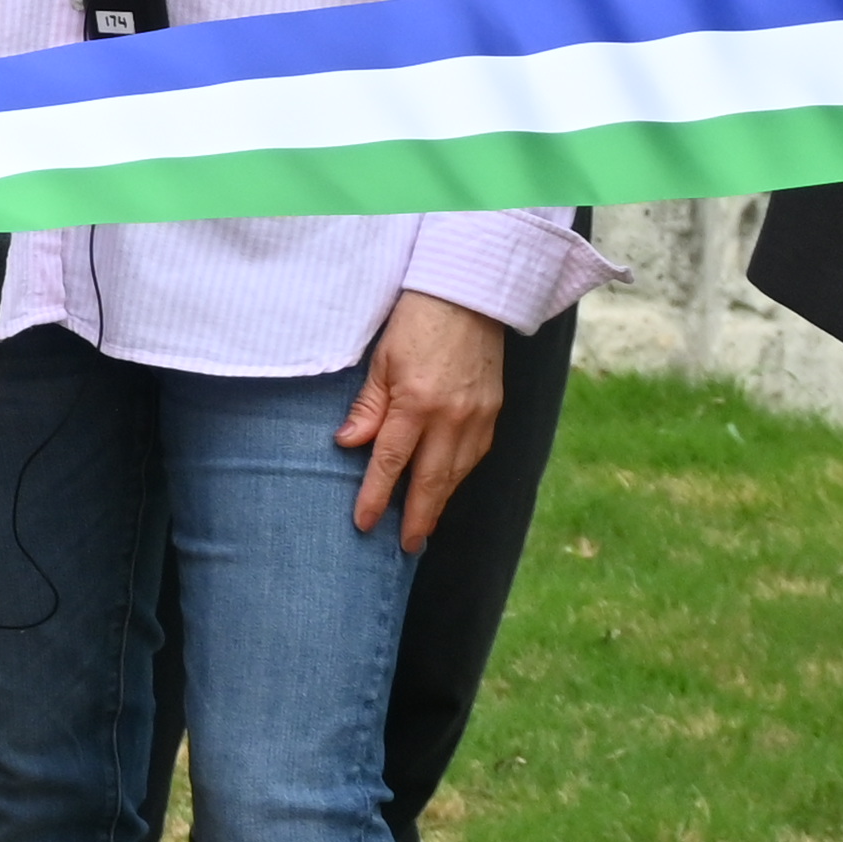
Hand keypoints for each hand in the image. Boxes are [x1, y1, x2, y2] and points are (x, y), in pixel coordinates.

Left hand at [336, 288, 509, 549]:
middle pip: (432, 481)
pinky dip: (458, 476)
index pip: (390, 462)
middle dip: (418, 518)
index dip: (376, 496)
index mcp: (417, 403)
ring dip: (440, 502)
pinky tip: (446, 487)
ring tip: (424, 526)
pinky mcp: (494, 412)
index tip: (365, 522)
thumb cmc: (416, 321)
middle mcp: (452, 417)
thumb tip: (348, 444)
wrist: (469, 296)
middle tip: (405, 546)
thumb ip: (368, 407)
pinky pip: (475, 456)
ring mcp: (478, 417)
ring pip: (457, 474)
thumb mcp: (380, 360)